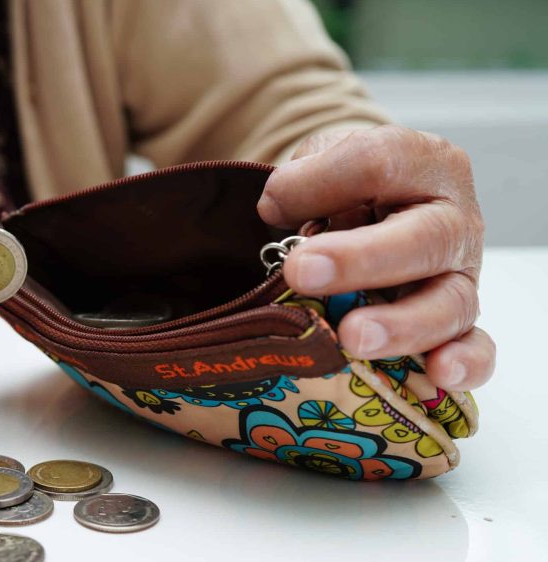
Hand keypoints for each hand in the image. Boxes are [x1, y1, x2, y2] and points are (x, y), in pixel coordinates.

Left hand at [258, 125, 493, 391]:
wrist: (373, 204)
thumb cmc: (346, 185)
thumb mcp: (322, 161)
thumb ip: (303, 178)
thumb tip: (277, 207)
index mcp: (422, 162)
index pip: (380, 164)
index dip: (322, 182)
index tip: (271, 204)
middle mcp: (452, 218)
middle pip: (423, 239)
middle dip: (360, 259)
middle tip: (303, 273)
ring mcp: (461, 274)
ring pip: (450, 302)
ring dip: (401, 324)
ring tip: (353, 338)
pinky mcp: (461, 323)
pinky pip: (476, 348)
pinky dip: (464, 362)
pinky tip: (438, 373)